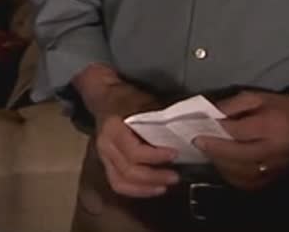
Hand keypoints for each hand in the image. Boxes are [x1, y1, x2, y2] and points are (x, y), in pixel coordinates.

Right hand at [77, 69, 179, 197]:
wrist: (107, 98)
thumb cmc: (129, 100)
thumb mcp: (145, 103)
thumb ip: (160, 121)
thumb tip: (185, 134)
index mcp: (113, 128)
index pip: (134, 151)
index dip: (155, 157)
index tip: (175, 154)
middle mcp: (105, 146)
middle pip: (129, 170)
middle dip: (154, 176)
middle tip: (175, 176)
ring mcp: (103, 157)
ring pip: (121, 182)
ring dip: (145, 188)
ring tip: (166, 186)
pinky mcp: (106, 165)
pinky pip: (118, 184)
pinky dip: (137, 191)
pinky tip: (154, 189)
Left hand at [192, 90, 288, 190]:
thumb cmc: (277, 108)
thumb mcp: (254, 98)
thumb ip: (230, 106)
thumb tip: (207, 116)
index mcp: (271, 127)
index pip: (238, 132)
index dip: (216, 133)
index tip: (198, 131)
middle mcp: (274, 150)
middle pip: (238, 155)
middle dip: (215, 150)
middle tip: (198, 143)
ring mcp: (275, 167)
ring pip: (242, 172)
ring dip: (221, 164)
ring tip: (210, 153)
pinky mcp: (274, 178)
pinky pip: (249, 183)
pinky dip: (232, 176)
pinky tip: (224, 165)